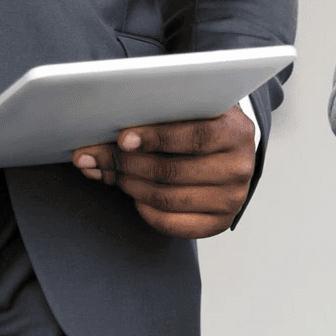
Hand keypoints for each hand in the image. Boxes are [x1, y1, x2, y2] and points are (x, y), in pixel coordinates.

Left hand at [70, 104, 256, 238]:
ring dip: (133, 186)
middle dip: (131, 164)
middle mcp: (240, 166)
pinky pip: (173, 224)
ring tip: (115, 174)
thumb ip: (152, 117)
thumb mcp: (188, 111)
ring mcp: (232, 197)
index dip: (156, 137)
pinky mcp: (220, 222)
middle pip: (175, 171)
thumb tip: (94, 146)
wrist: (230, 150)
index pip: (195, 136)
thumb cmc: (201, 124)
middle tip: (103, 158)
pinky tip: (136, 196)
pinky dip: (147, 211)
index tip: (123, 139)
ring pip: (169, 198)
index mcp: (237, 131)